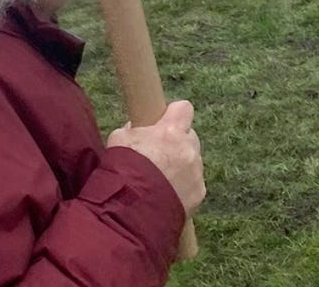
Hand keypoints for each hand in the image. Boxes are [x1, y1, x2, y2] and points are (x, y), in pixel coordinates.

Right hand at [108, 100, 205, 215]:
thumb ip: (132, 130)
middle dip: (178, 143)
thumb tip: (137, 129)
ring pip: (193, 162)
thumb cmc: (123, 170)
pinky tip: (167, 196)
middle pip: (190, 137)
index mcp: (171, 131)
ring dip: (182, 167)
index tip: (165, 120)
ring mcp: (196, 173)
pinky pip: (195, 185)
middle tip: (161, 155)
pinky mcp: (199, 195)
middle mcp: (189, 149)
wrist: (131, 211)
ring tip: (162, 181)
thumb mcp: (119, 139)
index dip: (174, 113)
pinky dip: (184, 188)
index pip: (184, 108)